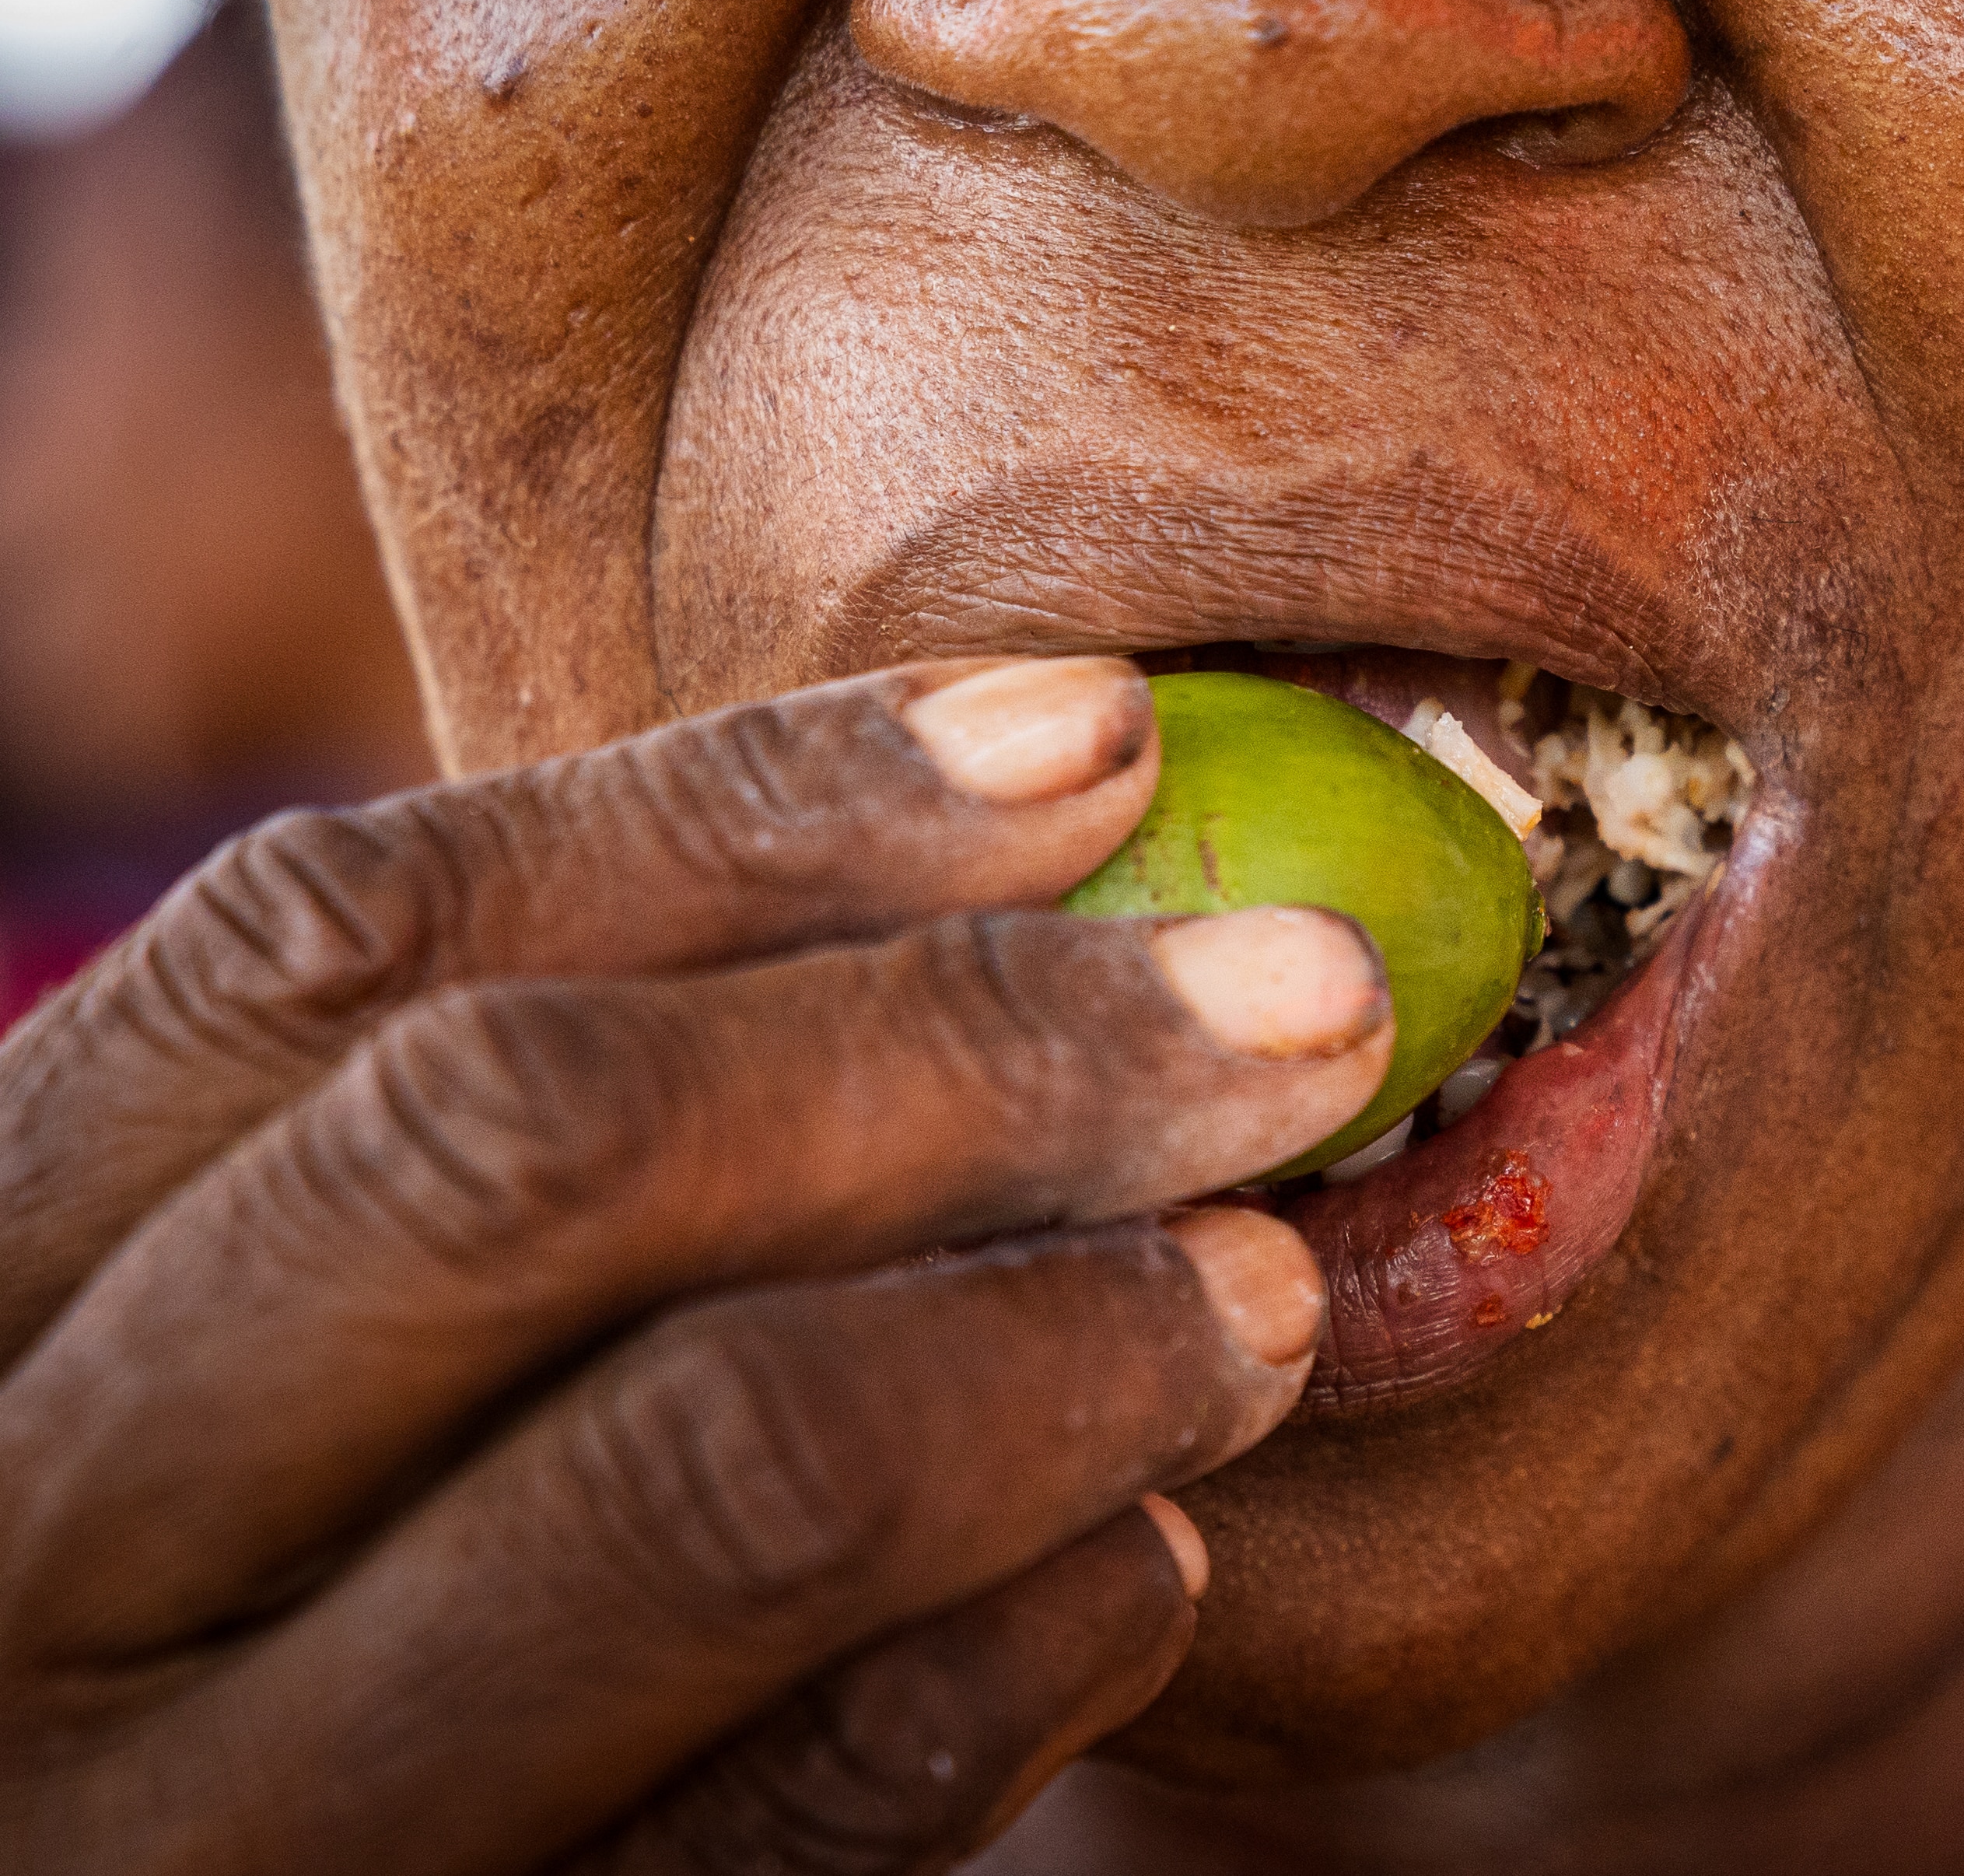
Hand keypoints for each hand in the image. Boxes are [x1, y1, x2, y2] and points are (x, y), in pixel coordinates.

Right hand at [0, 657, 1392, 1873]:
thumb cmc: (251, 1617)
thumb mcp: (258, 1362)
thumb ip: (518, 1158)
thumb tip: (1029, 867)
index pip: (338, 944)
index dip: (752, 807)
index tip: (1092, 731)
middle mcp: (31, 1557)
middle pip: (528, 1156)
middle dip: (971, 1041)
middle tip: (1302, 1001)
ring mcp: (208, 1835)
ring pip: (703, 1474)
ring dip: (1059, 1338)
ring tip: (1267, 1283)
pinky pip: (788, 1821)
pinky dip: (1016, 1655)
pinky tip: (1150, 1561)